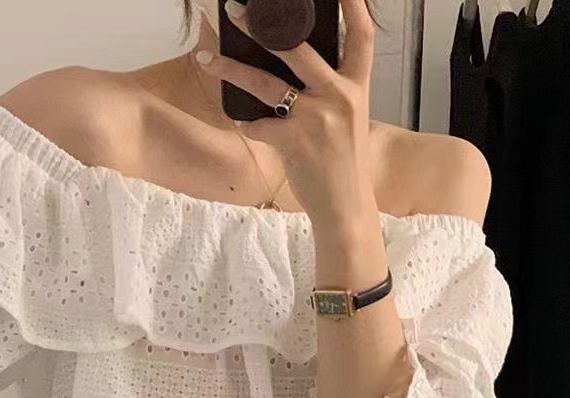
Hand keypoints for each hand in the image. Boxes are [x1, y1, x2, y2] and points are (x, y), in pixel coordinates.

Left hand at [196, 0, 376, 221]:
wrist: (345, 206)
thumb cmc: (343, 163)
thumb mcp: (348, 120)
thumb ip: (330, 92)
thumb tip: (294, 71)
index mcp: (357, 87)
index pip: (362, 34)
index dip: (352, 4)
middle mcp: (339, 96)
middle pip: (297, 48)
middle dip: (261, 26)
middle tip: (236, 10)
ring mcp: (316, 118)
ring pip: (265, 84)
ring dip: (231, 70)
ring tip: (206, 60)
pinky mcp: (294, 141)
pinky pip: (257, 125)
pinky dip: (245, 123)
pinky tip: (238, 120)